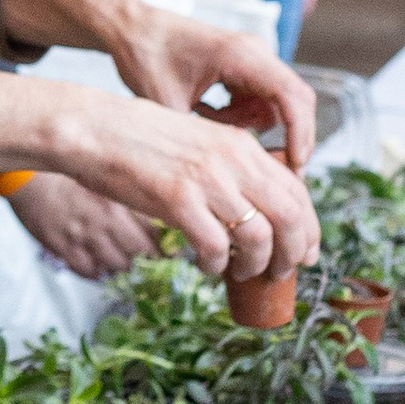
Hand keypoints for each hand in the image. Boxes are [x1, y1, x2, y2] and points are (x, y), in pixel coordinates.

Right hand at [0, 75, 319, 281]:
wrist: (96, 130)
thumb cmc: (142, 141)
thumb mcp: (200, 143)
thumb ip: (231, 167)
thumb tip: (257, 206)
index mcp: (241, 145)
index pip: (297, 191)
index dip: (308, 229)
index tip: (304, 252)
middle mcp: (232, 160)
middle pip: (290, 216)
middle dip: (292, 254)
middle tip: (280, 273)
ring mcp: (206, 180)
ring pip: (259, 236)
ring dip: (256, 265)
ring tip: (240, 272)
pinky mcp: (177, 199)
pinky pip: (214, 246)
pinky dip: (215, 264)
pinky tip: (205, 265)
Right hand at [9, 172, 155, 280]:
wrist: (26, 177)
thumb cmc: (68, 174)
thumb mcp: (106, 179)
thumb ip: (133, 198)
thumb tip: (161, 218)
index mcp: (122, 199)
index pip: (158, 231)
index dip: (167, 244)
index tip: (169, 250)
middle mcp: (108, 219)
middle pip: (143, 254)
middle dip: (149, 261)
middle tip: (148, 261)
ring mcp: (86, 236)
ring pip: (119, 267)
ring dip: (122, 267)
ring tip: (119, 258)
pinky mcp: (65, 249)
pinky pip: (90, 273)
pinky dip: (96, 271)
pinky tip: (95, 261)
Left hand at [103, 4, 318, 167]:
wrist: (132, 29)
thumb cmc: (145, 55)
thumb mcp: (167, 104)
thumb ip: (199, 139)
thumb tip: (218, 179)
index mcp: (241, 55)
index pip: (291, 96)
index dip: (299, 135)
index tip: (295, 166)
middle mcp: (254, 52)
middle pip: (293, 101)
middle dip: (286, 137)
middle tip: (271, 171)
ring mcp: (252, 57)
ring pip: (274, 104)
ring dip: (250, 123)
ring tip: (206, 119)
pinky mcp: (244, 65)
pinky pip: (258, 98)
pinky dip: (239, 114)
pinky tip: (206, 111)